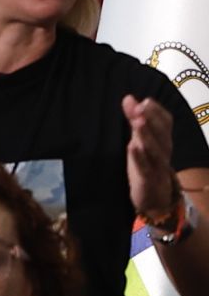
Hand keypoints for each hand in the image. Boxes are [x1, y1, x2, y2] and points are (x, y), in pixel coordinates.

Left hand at [125, 96, 179, 219]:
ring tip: (138, 121)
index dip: (156, 111)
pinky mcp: (147, 179)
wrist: (154, 197)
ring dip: (147, 135)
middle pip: (162, 134)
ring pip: (155, 150)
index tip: (145, 100)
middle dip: (151, 119)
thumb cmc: (147, 163)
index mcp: (164, 140)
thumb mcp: (141, 141)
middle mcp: (164, 151)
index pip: (166, 123)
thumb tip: (129, 98)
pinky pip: (145, 168)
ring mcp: (157, 166)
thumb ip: (136, 121)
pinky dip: (139, 158)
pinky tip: (132, 147)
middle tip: (141, 106)